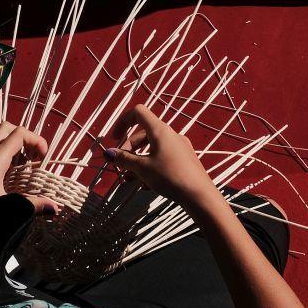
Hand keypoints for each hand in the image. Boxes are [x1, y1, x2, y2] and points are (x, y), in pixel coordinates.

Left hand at [0, 122, 57, 226]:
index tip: (43, 158)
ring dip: (19, 146)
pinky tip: (15, 174)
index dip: (36, 140)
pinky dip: (11, 155)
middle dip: (27, 138)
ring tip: (28, 165)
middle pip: (9, 129)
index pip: (20, 134)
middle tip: (35, 157)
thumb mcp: (6, 208)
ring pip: (3, 138)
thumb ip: (32, 206)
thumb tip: (55, 208)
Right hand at [105, 104, 220, 210]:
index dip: (123, 122)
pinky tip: (146, 186)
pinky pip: (163, 158)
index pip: (138, 112)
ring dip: (138, 162)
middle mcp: (171, 134)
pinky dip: (151, 167)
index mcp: (160, 130)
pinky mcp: (185, 159)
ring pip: (153, 149)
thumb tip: (108, 153)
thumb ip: (124, 159)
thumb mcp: (142, 168)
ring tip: (130, 181)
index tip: (115, 139)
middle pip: (143, 134)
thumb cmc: (169, 177)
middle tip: (121, 167)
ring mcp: (179, 147)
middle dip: (129, 150)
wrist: (199, 195)